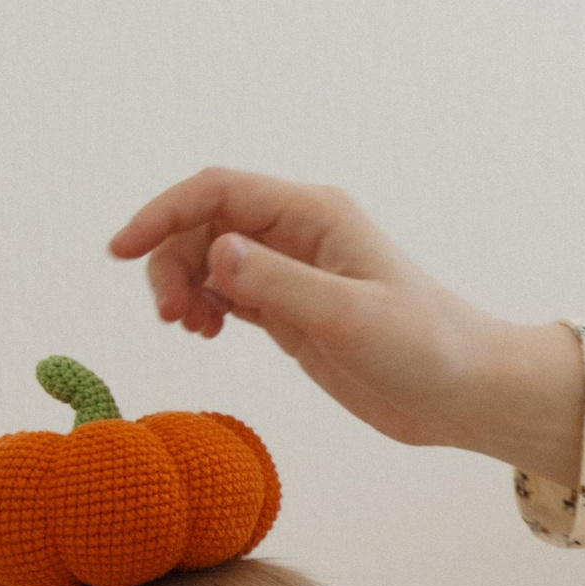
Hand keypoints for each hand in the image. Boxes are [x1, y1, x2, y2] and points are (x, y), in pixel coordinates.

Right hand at [105, 169, 584, 475]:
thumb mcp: (351, 319)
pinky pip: (226, 291)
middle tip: (174, 319)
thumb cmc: (426, 349)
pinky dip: (203, 306)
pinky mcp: (291, 310)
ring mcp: (293, 271)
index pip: (217, 191)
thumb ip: (280, 286)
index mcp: (315, 214)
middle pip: (202, 224)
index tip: (119, 252)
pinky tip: (207, 334)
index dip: (161, 213)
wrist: (465, 394)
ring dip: (182, 286)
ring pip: (208, 258)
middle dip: (170, 262)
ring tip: (191, 330)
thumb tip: (214, 251)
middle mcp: (300, 233)